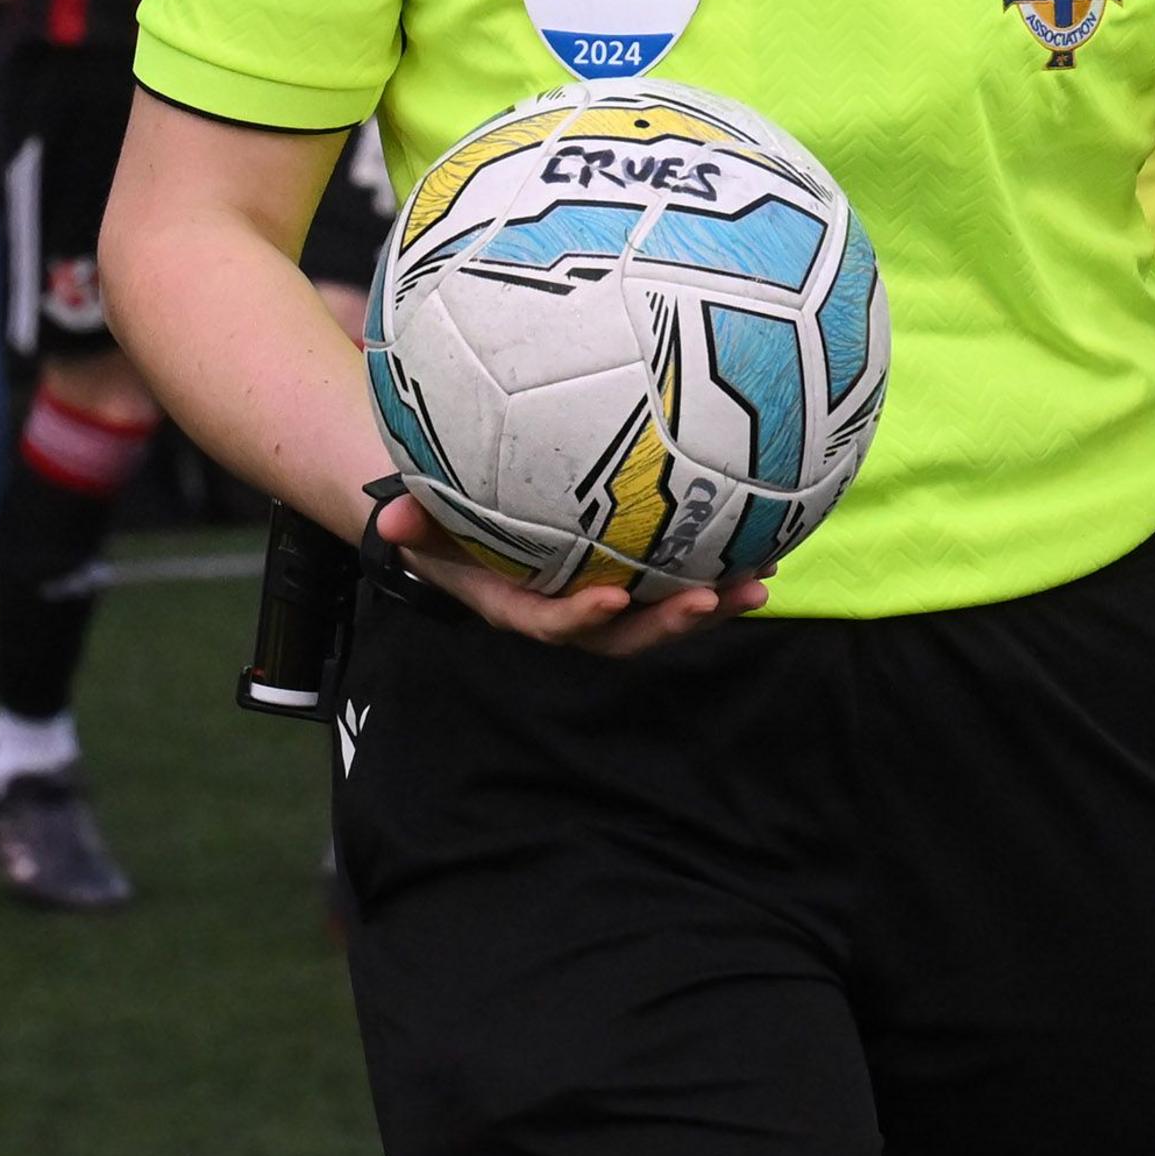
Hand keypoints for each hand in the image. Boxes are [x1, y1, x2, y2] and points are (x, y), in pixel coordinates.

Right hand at [373, 491, 764, 656]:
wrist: (472, 526)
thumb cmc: (449, 521)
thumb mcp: (425, 523)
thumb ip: (414, 524)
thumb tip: (385, 520)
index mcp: (524, 606)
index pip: (552, 624)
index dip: (582, 618)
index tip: (610, 597)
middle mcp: (574, 613)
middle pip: (626, 634)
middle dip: (669, 621)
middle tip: (710, 597)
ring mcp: (610, 600)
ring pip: (664, 614)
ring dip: (713, 603)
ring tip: (760, 581)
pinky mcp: (638, 581)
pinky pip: (680, 581)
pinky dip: (722, 569)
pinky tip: (769, 545)